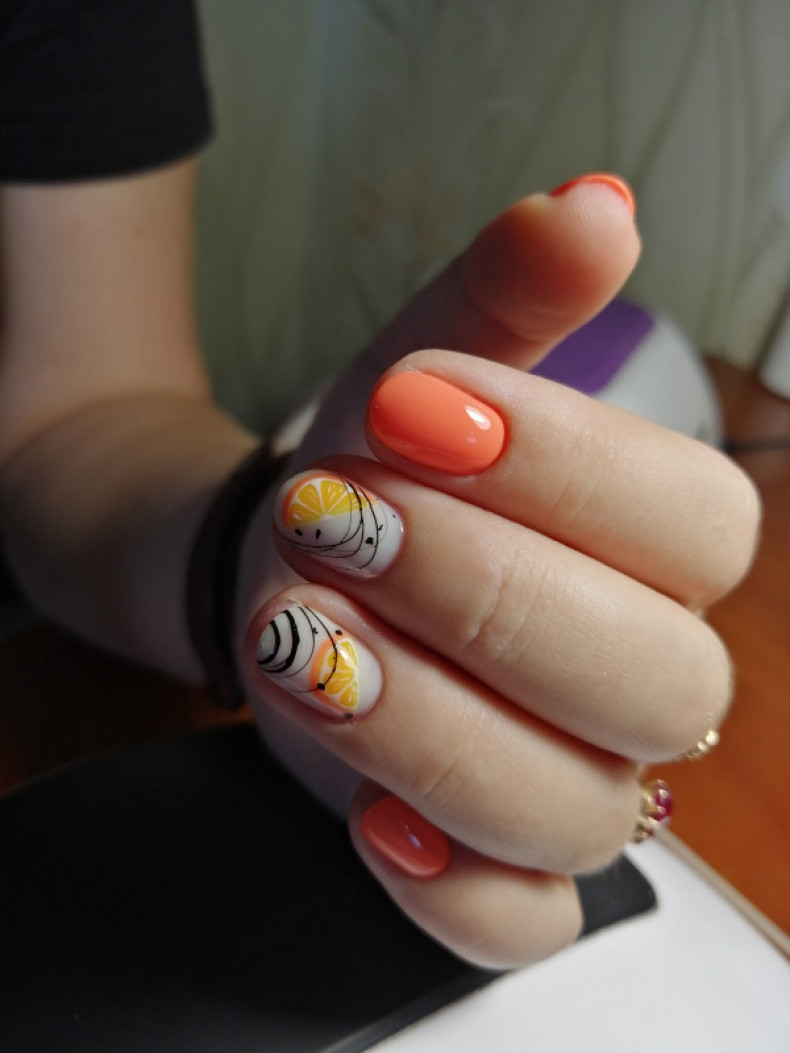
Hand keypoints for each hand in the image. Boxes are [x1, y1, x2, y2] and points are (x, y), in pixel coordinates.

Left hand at [236, 178, 758, 966]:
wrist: (282, 562)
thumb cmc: (374, 467)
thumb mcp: (423, 366)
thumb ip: (506, 297)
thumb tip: (594, 208)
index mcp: (653, 551)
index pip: (693, 528)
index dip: (566, 467)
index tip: (414, 402)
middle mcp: (637, 677)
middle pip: (650, 678)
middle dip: (484, 593)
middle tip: (340, 518)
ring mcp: (569, 781)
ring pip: (573, 806)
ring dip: (434, 723)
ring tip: (305, 638)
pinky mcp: (487, 862)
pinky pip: (516, 923)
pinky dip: (450, 890)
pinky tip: (369, 820)